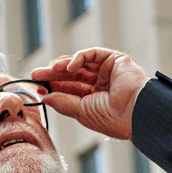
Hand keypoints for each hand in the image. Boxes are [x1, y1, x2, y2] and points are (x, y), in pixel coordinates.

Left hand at [30, 48, 150, 140]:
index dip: (54, 87)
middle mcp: (102, 85)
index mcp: (96, 100)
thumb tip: (46, 98)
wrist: (135, 111)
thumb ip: (63, 102)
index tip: (38, 87)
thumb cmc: (112, 117)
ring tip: (49, 69)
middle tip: (36, 74)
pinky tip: (68, 66)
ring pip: (81, 64)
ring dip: (63, 65)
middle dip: (53, 74)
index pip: (71, 89)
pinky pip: (93, 54)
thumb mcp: (81, 112)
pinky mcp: (115, 60)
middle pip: (73, 75)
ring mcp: (109, 71)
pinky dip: (79, 58)